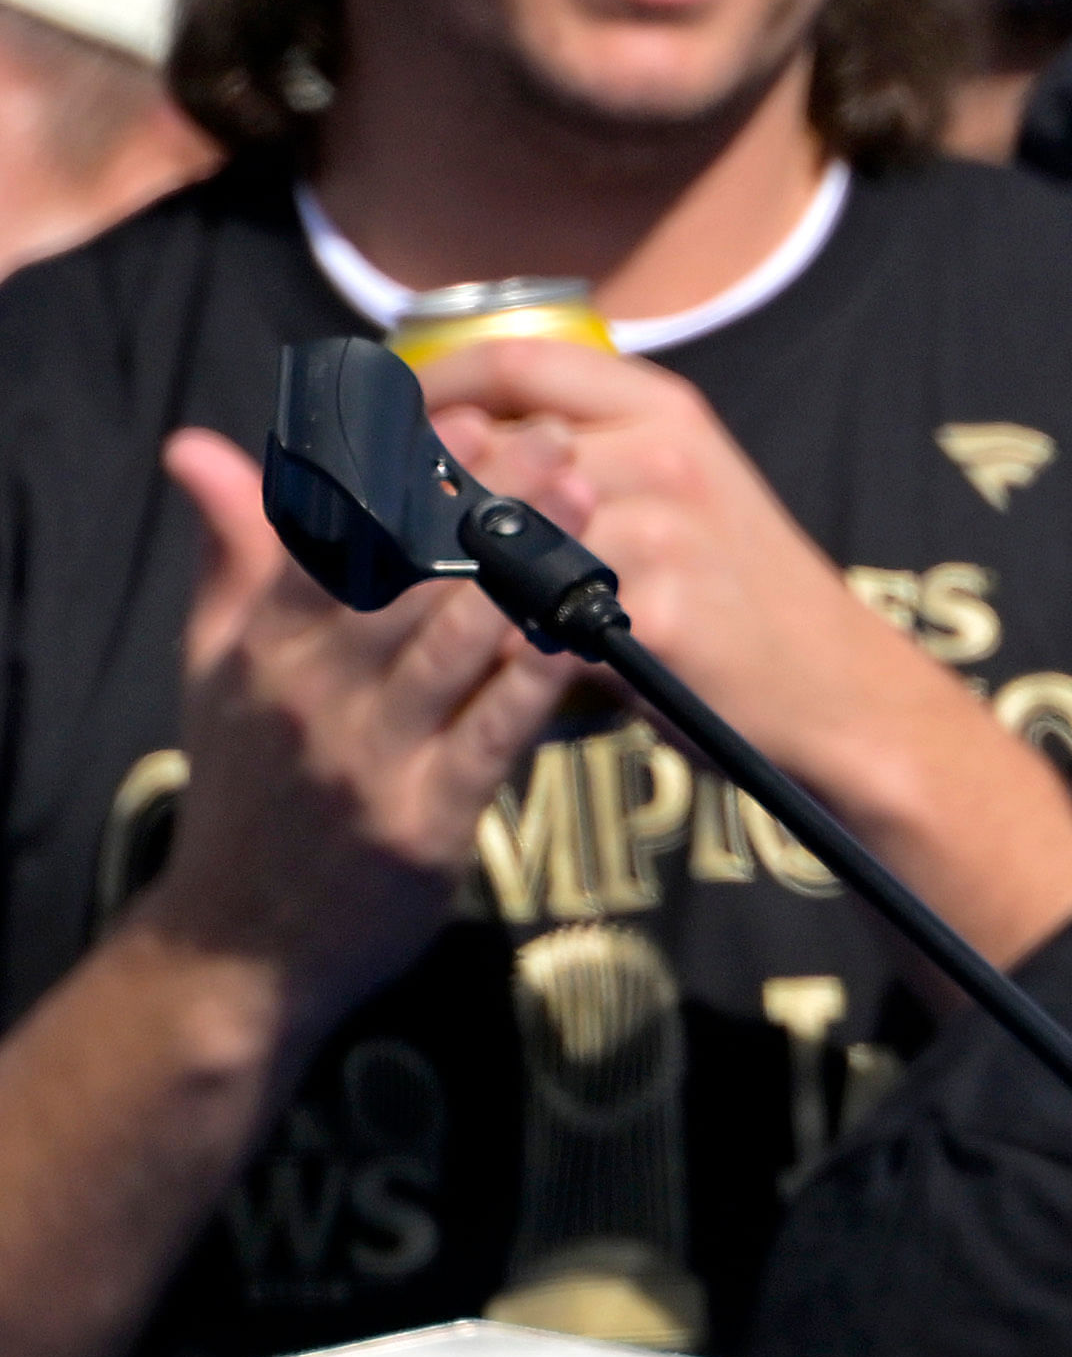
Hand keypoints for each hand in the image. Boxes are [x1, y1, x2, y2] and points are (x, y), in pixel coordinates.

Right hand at [128, 428, 574, 1013]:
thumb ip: (231, 556)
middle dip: (486, 503)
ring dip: (528, 567)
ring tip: (589, 504)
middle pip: (409, 576)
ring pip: (459, 641)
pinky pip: (494, 730)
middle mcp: (311, 696)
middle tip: (556, 442)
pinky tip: (585, 622)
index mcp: (264, 649)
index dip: (403, 470)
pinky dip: (540, 671)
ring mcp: (369, 759)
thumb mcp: (217, 667)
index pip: (333, 535)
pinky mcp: (424, 822)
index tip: (469, 414)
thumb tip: (197, 446)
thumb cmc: (249, 784)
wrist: (245, 942)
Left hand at [421, 338, 959, 804]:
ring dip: (428, 568)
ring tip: (386, 594)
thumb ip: (573, 456)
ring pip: (491, 533)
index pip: (516, 358)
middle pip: (484, 446)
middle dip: (403, 486)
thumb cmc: (732, 593)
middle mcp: (666, 453)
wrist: (834, 689)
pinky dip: (483, 635)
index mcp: (665, 407)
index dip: (426, 382)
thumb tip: (437, 434)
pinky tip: (456, 654)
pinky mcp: (657, 612)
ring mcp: (666, 531)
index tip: (370, 416)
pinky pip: (528, 616)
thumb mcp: (670, 493)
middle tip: (347, 522)